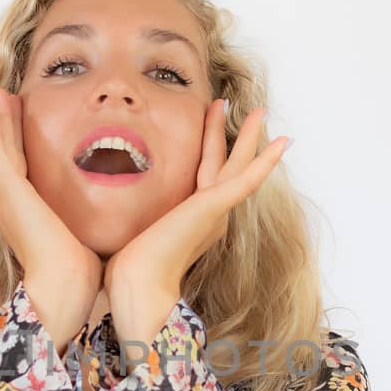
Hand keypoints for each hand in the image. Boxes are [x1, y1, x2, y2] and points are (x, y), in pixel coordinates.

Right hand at [0, 87, 102, 354]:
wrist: (64, 289)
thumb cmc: (79, 274)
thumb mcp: (83, 237)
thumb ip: (87, 222)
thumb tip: (111, 218)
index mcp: (26, 215)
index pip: (23, 171)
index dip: (20, 145)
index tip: (24, 122)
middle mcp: (10, 205)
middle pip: (7, 155)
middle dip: (6, 127)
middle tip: (4, 98)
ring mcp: (6, 198)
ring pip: (0, 149)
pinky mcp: (10, 192)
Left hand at [103, 99, 288, 345]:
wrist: (138, 284)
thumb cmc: (128, 268)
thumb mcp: (131, 230)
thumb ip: (133, 217)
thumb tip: (106, 209)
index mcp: (194, 220)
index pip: (203, 175)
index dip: (207, 149)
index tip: (205, 127)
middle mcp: (210, 215)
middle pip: (224, 165)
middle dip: (228, 136)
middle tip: (233, 106)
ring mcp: (215, 211)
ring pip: (237, 164)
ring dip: (249, 137)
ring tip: (259, 111)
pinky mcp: (215, 206)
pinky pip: (247, 179)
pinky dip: (266, 161)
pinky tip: (284, 142)